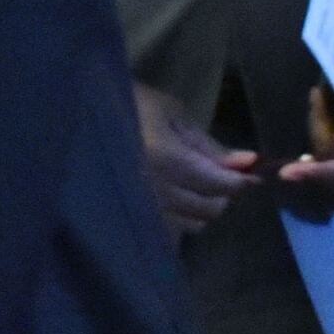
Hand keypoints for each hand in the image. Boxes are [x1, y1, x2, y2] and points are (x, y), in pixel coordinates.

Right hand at [134, 82, 256, 237]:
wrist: (82, 112)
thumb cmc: (130, 105)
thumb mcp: (171, 114)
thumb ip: (208, 144)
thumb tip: (247, 162)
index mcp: (165, 157)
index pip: (217, 183)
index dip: (239, 181)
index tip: (251, 175)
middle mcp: (153, 188)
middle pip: (207, 207)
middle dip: (222, 194)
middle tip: (220, 177)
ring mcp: (140, 204)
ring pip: (190, 222)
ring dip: (202, 208)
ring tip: (196, 187)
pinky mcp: (129, 213)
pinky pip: (169, 228)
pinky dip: (182, 217)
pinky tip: (176, 199)